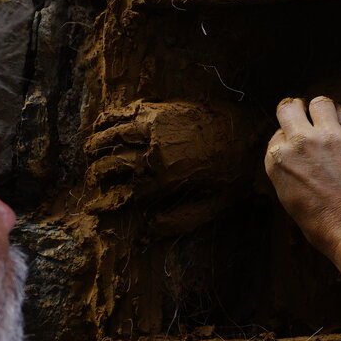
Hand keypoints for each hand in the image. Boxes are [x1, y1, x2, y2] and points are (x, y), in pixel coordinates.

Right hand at [85, 99, 257, 231]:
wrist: (251, 135)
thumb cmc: (235, 174)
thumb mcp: (214, 207)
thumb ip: (181, 220)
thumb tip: (149, 230)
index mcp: (166, 178)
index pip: (125, 192)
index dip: (106, 200)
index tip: (93, 206)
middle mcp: (155, 152)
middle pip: (113, 162)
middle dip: (97, 172)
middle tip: (91, 177)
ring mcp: (156, 127)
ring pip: (114, 135)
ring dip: (97, 144)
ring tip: (89, 151)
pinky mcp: (162, 109)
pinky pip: (127, 112)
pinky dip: (110, 118)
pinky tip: (102, 122)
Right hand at [264, 96, 340, 260]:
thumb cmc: (324, 225)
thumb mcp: (290, 200)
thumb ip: (288, 171)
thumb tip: (294, 155)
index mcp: (278, 161)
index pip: (276, 135)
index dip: (286, 138)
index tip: (295, 144)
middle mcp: (299, 143)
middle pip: (289, 108)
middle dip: (295, 111)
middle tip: (304, 117)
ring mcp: (329, 137)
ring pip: (320, 103)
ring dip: (321, 110)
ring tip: (326, 120)